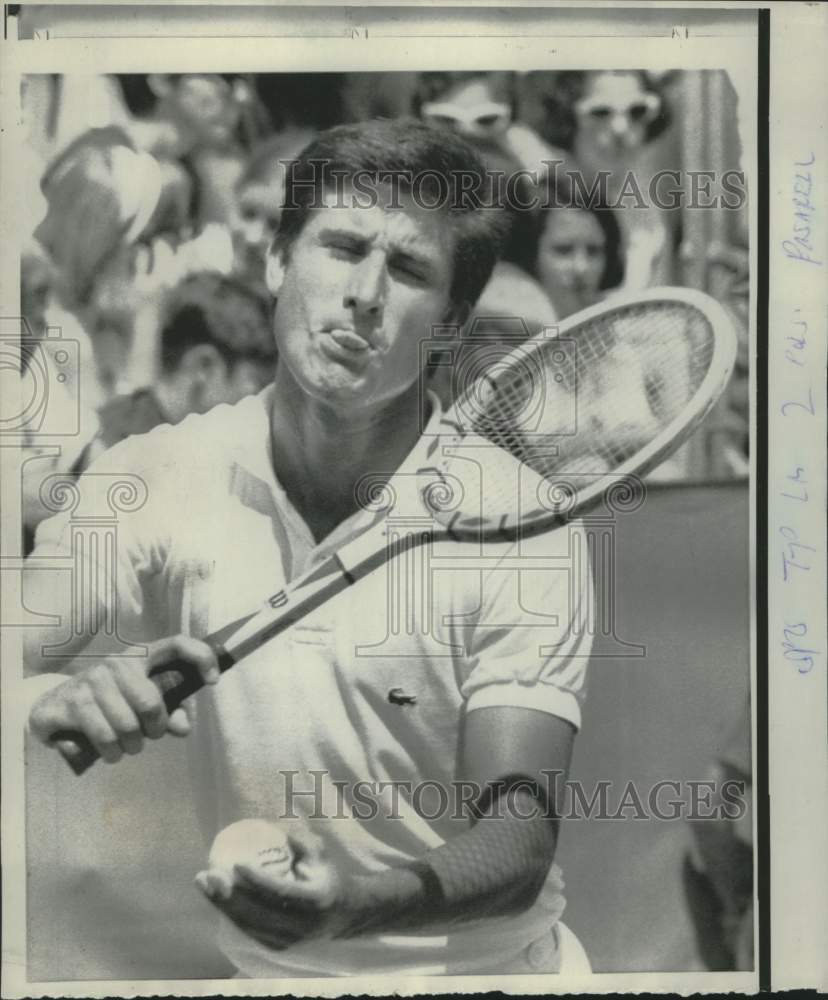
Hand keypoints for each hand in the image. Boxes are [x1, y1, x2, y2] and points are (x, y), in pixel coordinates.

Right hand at [29, 635, 219, 763]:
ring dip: (130, 747)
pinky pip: (102, 736)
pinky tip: (109, 751)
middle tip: (146, 738)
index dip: (201, 657)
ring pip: (126, 726)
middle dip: (153, 730)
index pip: (177, 644)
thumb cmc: (109, 702)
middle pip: (150, 703)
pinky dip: (111, 753)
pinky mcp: (69, 703)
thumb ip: (169, 712)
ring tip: (125, 747)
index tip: (214, 680)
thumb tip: (184, 727)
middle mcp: (115, 662)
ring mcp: (90, 680)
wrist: (53, 703)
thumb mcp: (140, 702)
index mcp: (140, 655)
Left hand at [196, 822, 352, 949]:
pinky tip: (215, 895)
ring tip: (203, 882)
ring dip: (221, 904)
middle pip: (256, 913)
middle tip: (207, 873)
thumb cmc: (327, 877)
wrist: (342, 915)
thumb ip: (302, 841)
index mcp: (314, 900)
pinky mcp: (276, 946)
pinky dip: (230, 912)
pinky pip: (248, 929)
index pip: (280, 893)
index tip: (237, 864)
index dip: (257, 880)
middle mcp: (299, 926)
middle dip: (227, 895)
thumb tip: (276, 829)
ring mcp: (286, 940)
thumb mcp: (321, 855)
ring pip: (247, 924)